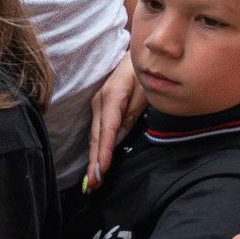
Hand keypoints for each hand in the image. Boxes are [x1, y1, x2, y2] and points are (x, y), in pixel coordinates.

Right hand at [86, 53, 142, 190]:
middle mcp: (101, 102)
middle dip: (94, 162)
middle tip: (93, 184)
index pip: (107, 128)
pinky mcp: (101, 109)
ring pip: (95, 136)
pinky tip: (96, 164)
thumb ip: (134, 112)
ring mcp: (98, 105)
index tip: (102, 170)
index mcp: (113, 96)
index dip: (104, 151)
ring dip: (94, 159)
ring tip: (93, 180)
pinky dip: (97, 149)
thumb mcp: (146, 90)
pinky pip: (98, 132)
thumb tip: (120, 134)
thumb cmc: (147, 71)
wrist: (141, 53)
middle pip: (96, 136)